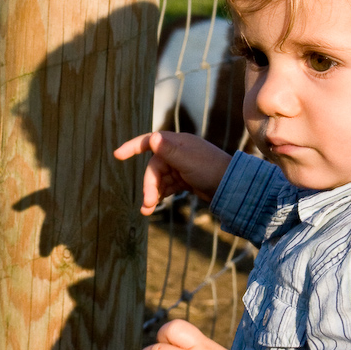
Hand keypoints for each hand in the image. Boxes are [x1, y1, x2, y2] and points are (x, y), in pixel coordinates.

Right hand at [114, 131, 231, 214]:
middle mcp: (178, 152)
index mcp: (177, 143)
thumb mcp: (188, 161)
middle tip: (148, 203)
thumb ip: (169, 151)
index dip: (133, 147)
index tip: (117, 156)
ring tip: (147, 210)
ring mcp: (182, 166)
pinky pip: (168, 186)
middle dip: (149, 185)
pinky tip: (156, 205)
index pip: (150, 141)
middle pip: (154, 167)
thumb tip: (153, 138)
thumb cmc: (211, 170)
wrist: (233, 187)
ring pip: (160, 179)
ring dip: (153, 193)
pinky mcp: (186, 179)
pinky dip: (161, 194)